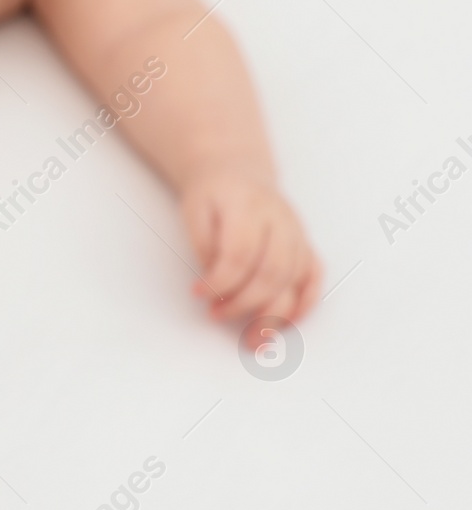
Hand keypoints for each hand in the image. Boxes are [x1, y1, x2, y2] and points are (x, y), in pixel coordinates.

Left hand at [181, 170, 320, 322]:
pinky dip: (305, 303)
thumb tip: (215, 281)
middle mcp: (280, 220)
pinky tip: (288, 322)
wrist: (237, 171)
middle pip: (271, 271)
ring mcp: (296, 233)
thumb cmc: (213, 194)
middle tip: (217, 316)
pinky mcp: (304, 244)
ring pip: (295, 279)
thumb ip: (204, 244)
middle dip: (245, 303)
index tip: (198, 295)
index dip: (219, 281)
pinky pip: (314, 276)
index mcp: (248, 206)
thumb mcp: (194, 209)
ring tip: (252, 338)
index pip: (239, 253)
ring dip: (274, 313)